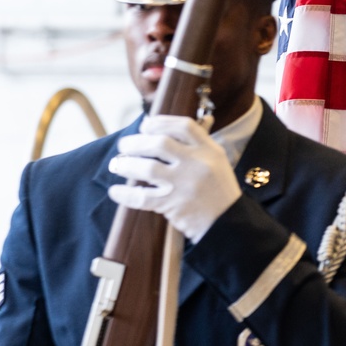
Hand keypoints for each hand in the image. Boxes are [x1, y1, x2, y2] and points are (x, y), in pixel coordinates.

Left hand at [108, 115, 240, 241]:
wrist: (229, 223)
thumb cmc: (219, 190)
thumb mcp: (217, 161)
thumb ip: (199, 143)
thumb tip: (183, 122)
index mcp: (210, 151)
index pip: (184, 126)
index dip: (161, 122)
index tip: (145, 125)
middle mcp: (197, 164)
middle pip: (160, 143)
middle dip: (135, 142)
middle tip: (124, 146)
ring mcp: (185, 185)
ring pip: (147, 168)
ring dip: (126, 165)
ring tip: (117, 165)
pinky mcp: (174, 205)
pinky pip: (142, 197)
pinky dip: (125, 194)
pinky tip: (116, 192)